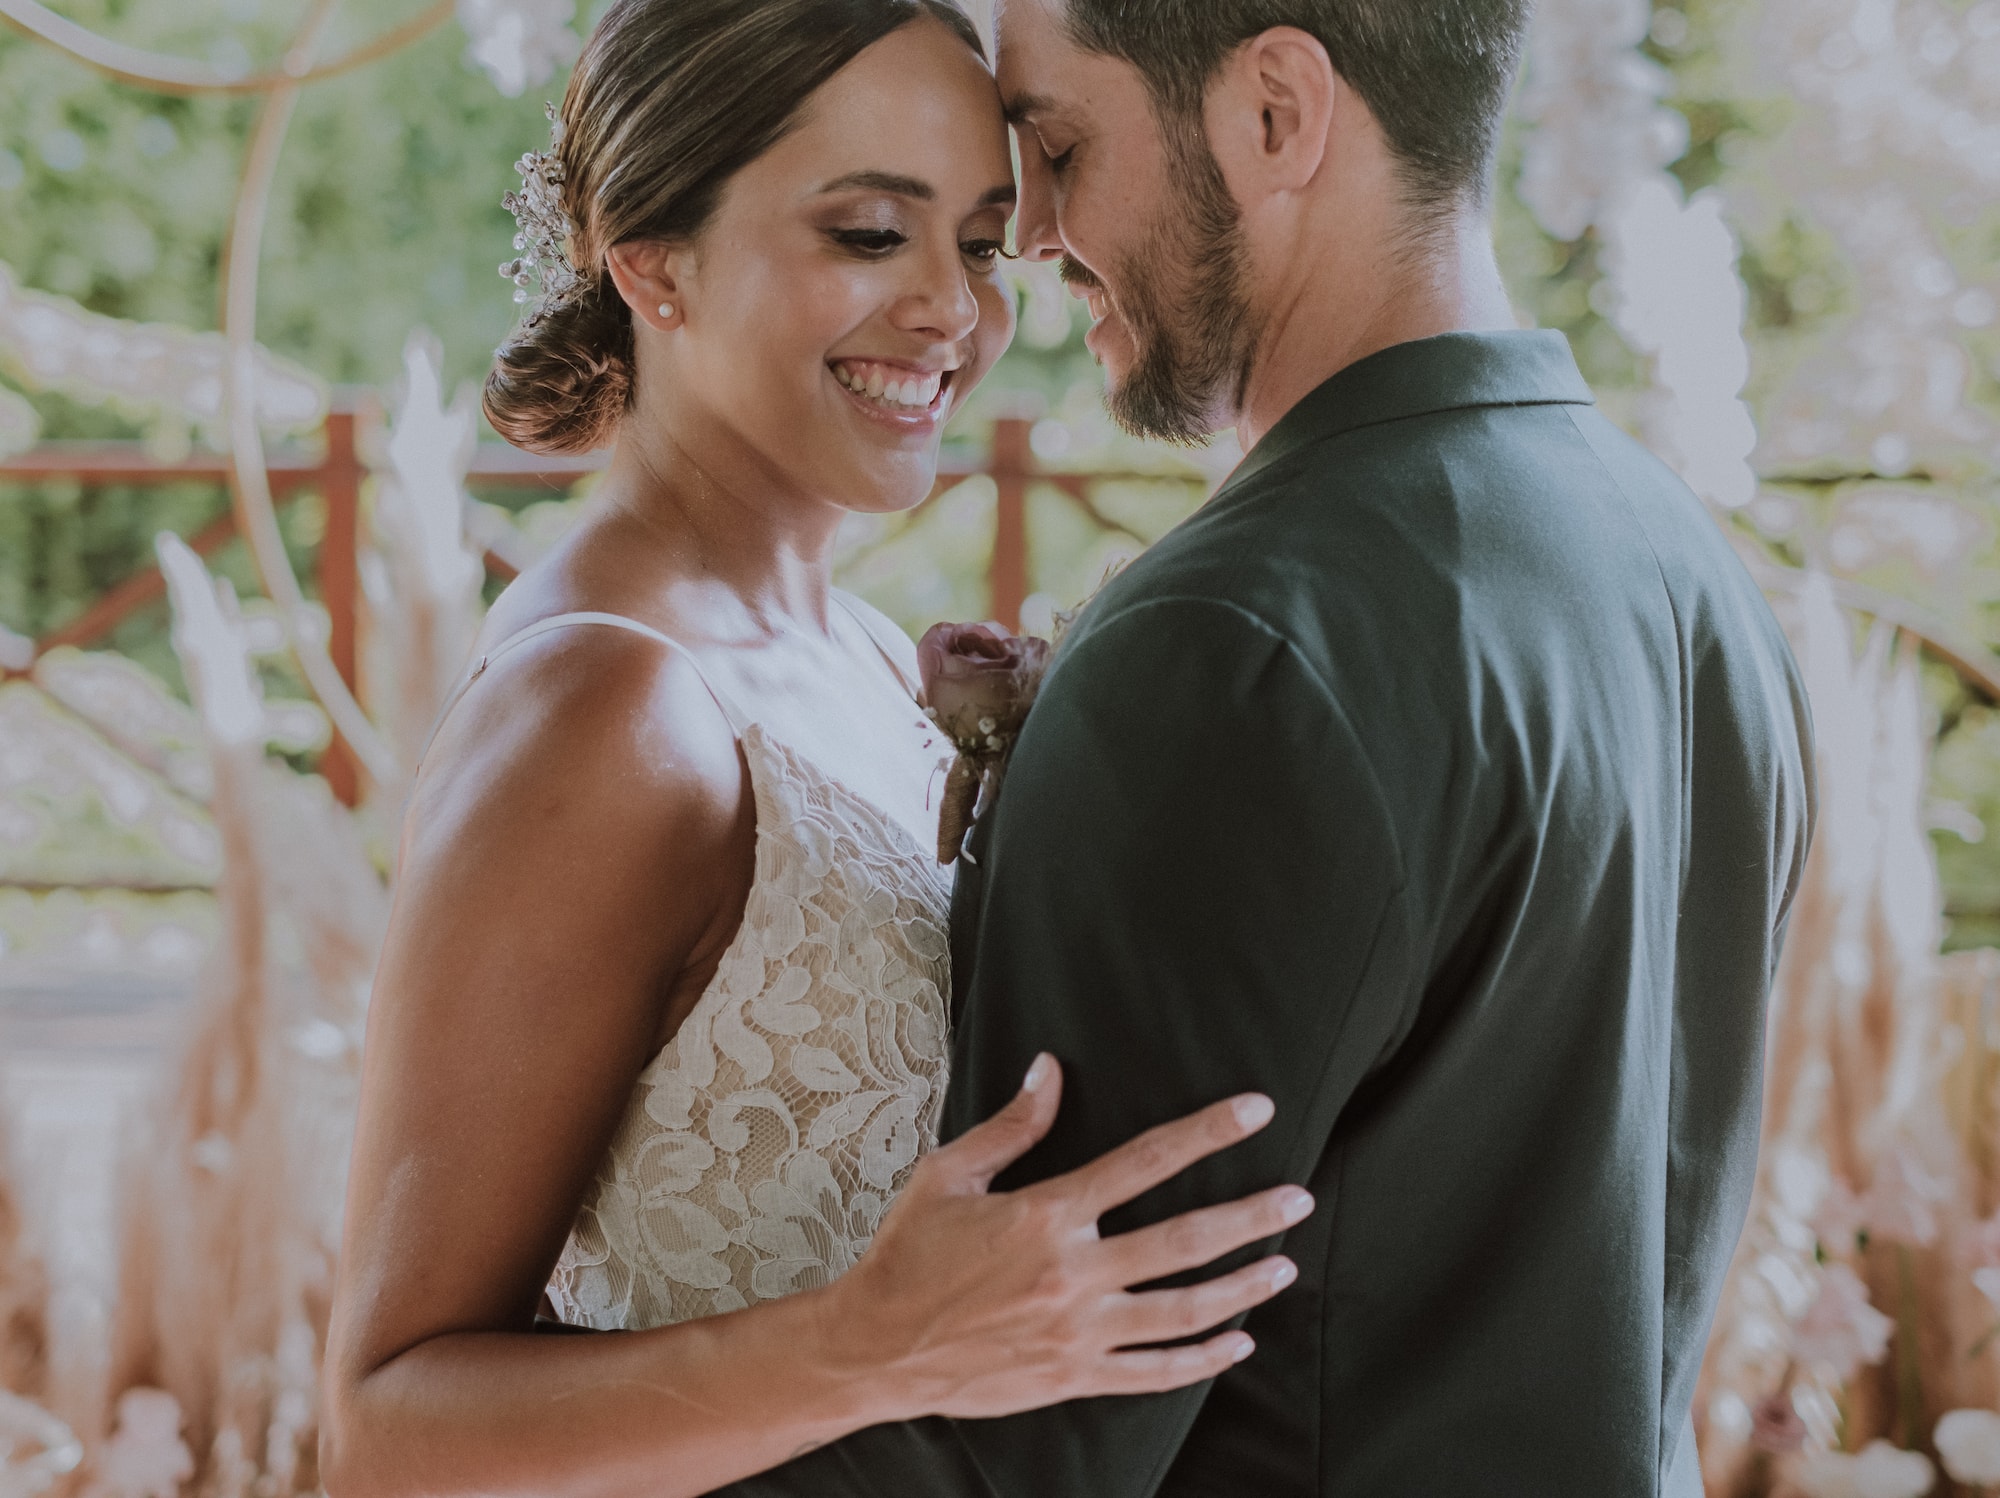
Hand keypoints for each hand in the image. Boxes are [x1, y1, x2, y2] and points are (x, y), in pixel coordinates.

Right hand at [818, 1055, 1312, 1420]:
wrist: (875, 1347)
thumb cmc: (909, 1254)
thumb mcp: (949, 1175)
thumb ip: (1012, 1126)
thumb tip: (1052, 1070)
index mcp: (1046, 1214)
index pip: (1145, 1162)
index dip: (1207, 1132)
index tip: (1255, 1111)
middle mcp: (1073, 1273)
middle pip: (1184, 1241)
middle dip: (1250, 1217)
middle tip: (1298, 1199)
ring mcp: (1078, 1332)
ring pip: (1182, 1310)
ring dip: (1242, 1288)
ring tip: (1284, 1268)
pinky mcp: (1074, 1377)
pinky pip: (1154, 1373)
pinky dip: (1203, 1360)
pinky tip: (1239, 1342)